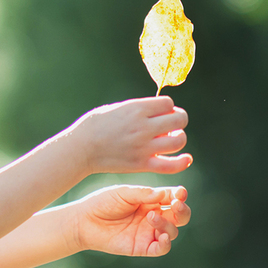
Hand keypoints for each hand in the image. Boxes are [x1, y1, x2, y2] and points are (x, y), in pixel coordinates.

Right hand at [69, 96, 190, 174]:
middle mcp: (143, 127)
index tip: (161, 112)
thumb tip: (160, 111)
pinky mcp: (142, 164)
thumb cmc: (95, 125)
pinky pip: (171, 165)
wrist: (81, 148)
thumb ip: (139, 108)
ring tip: (171, 138)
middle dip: (178, 120)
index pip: (168, 103)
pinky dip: (183, 162)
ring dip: (179, 138)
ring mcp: (143, 147)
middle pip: (179, 119)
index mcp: (136, 109)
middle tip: (170, 124)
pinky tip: (186, 158)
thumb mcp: (116, 108)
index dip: (168, 106)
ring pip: (179, 141)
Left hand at [72, 185, 189, 256]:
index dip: (180, 195)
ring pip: (172, 231)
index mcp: (151, 201)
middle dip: (183, 210)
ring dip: (167, 224)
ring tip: (151, 216)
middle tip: (176, 204)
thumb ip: (143, 194)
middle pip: (179, 216)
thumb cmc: (103, 203)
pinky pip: (162, 248)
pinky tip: (162, 237)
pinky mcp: (142, 247)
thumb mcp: (123, 193)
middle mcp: (154, 216)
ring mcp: (149, 232)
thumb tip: (165, 194)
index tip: (180, 193)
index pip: (172, 198)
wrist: (84, 220)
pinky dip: (166, 244)